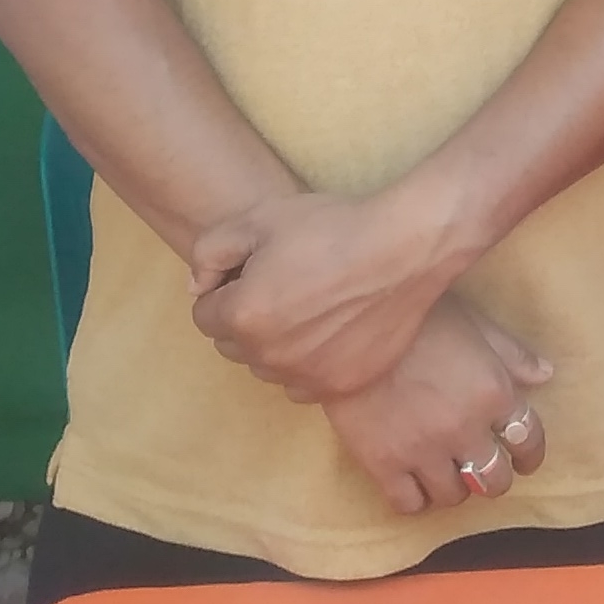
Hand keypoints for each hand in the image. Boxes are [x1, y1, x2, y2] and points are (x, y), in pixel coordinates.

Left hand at [189, 185, 532, 406]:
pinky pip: (303, 385)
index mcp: (243, 316)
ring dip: (274, 344)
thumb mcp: (260, 218)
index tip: (253, 270)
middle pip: (233, 345)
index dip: (225, 288)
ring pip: (267, 367)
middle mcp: (269, 356)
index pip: (204, 315)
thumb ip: (210, 251)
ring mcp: (306, 376)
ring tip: (307, 306)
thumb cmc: (333, 227)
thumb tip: (198, 288)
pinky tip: (329, 331)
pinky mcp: (340, 385)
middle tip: (281, 284)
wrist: (405, 248)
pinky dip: (307, 364)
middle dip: (245, 318)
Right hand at [321, 296, 554, 517]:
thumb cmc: (416, 315)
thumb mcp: (472, 322)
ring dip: (455, 487)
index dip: (530, 454)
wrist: (348, 326)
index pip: (528, 439)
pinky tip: (411, 483)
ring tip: (444, 473)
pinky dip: (415, 499)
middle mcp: (464, 429)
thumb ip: (511, 353)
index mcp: (493, 392)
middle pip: (494, 479)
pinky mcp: (383, 464)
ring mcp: (423, 451)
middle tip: (482, 469)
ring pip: (453, 496)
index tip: (524, 459)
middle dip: (494, 478)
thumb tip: (545, 375)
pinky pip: (408, 504)